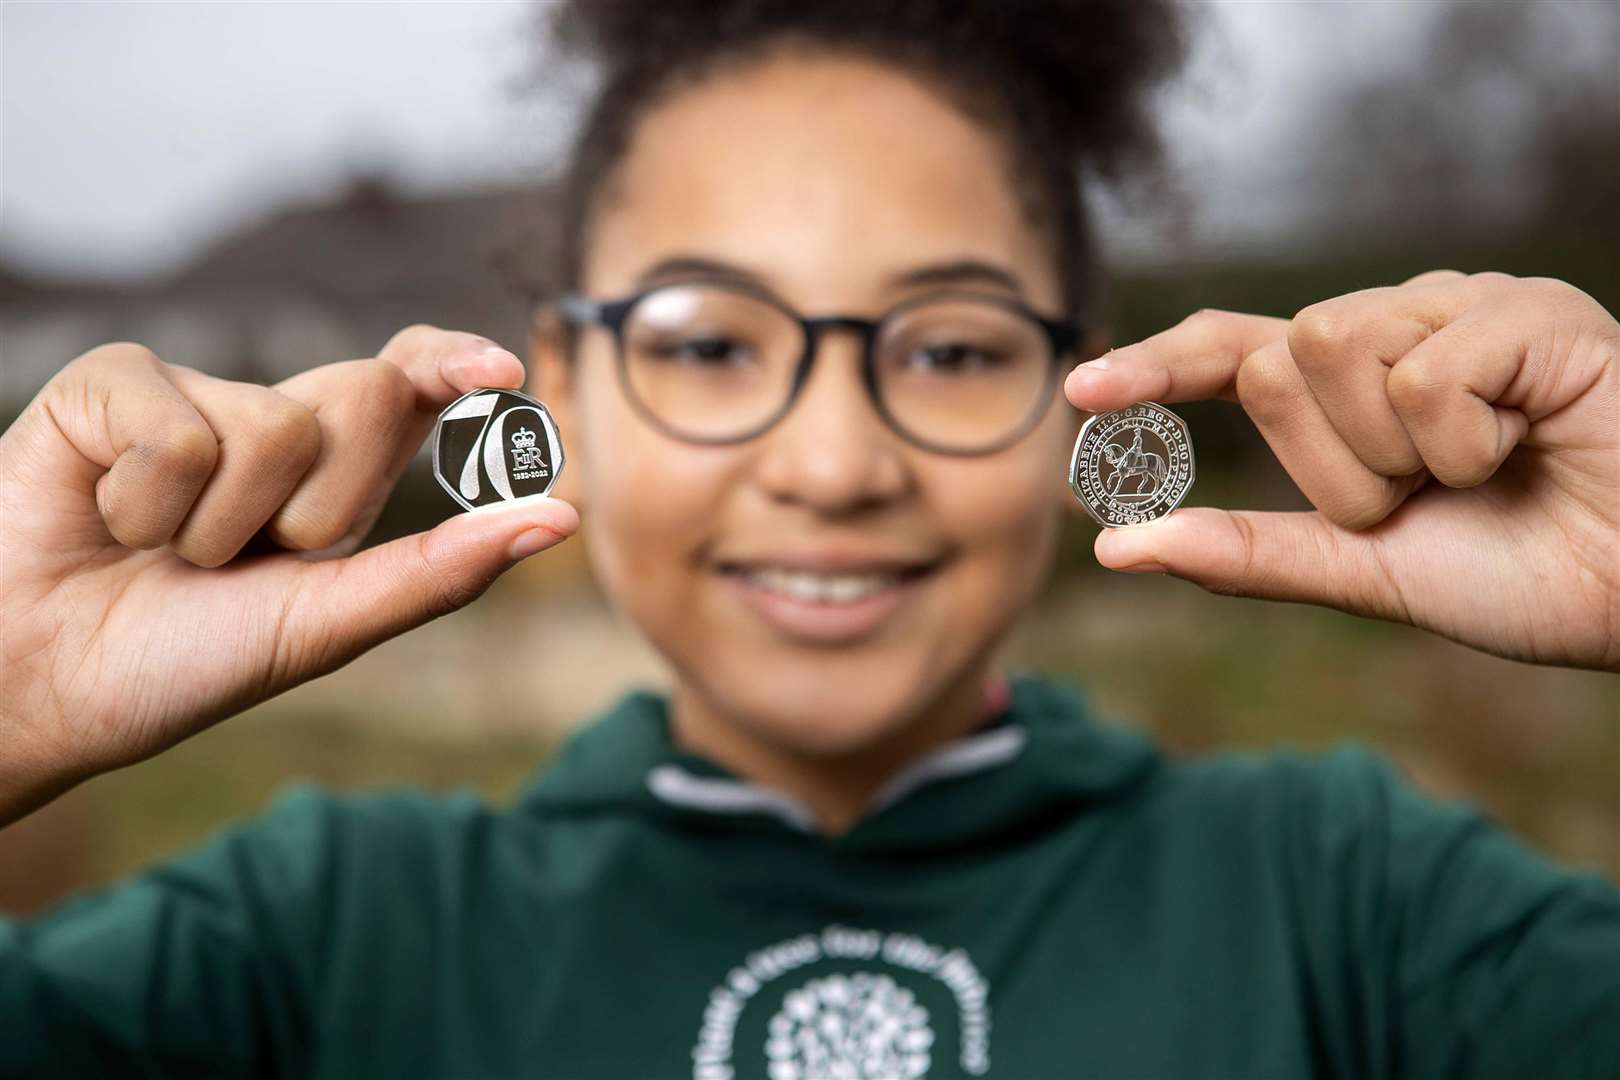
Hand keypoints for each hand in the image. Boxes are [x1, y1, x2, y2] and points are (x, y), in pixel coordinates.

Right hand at [0, 326, 577, 818]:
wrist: (34, 687)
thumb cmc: (176, 663)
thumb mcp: (322, 624)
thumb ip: (438, 569)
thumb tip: (561, 519)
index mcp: (328, 473)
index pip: (408, 384)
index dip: (453, 363)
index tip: (501, 370)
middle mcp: (271, 420)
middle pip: (369, 394)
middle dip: (323, 505)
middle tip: (244, 562)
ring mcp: (191, 393)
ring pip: (274, 426)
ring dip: (219, 527)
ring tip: (159, 554)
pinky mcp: (109, 384)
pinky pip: (180, 427)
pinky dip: (144, 504)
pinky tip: (101, 520)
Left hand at [1064, 271, 1618, 671]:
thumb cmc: (1520, 572)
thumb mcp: (1361, 568)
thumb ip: (1245, 554)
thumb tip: (1115, 550)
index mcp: (1354, 385)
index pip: (1232, 349)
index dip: (1156, 366)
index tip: (1080, 390)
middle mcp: (1397, 327)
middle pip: (1269, 364)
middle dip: (1333, 471)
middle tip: (1426, 498)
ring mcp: (1460, 307)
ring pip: (1327, 351)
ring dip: (1393, 457)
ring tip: (1479, 471)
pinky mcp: (1528, 309)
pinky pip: (1420, 374)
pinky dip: (1464, 443)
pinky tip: (1531, 443)